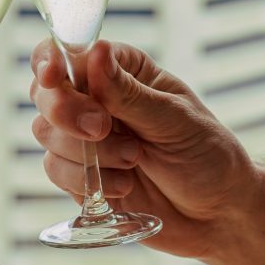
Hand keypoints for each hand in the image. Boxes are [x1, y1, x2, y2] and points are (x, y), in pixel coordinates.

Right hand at [30, 40, 251, 259]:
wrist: (218, 214)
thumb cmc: (207, 154)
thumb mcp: (174, 119)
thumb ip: (129, 93)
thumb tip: (94, 50)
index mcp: (122, 70)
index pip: (68, 52)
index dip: (51, 61)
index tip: (53, 78)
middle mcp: (96, 99)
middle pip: (46, 92)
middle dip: (67, 113)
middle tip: (103, 129)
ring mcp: (84, 138)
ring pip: (46, 132)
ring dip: (87, 152)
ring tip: (134, 161)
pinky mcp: (79, 175)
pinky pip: (54, 170)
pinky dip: (86, 181)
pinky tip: (124, 186)